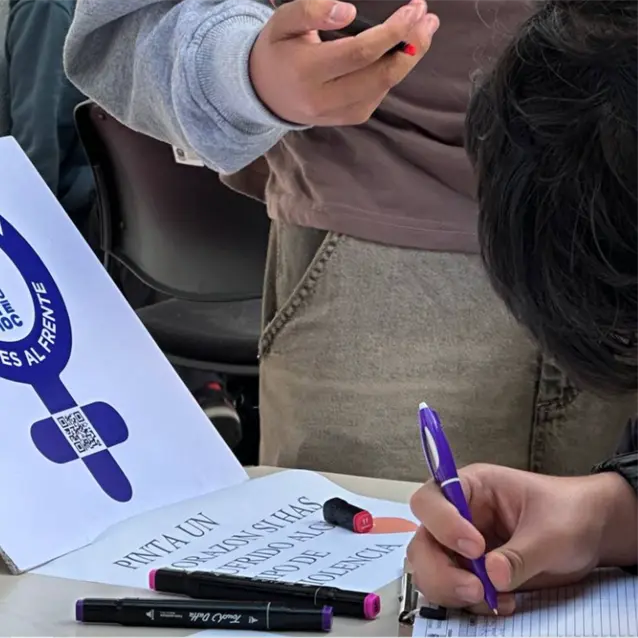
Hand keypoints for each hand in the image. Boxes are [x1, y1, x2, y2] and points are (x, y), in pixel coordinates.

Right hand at [249, 0, 438, 124]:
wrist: (268, 94)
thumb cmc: (279, 50)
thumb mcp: (284, 21)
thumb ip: (312, 10)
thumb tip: (349, 10)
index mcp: (307, 72)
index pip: (360, 53)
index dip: (392, 32)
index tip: (414, 10)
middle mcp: (324, 99)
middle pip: (380, 75)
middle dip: (411, 47)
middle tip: (428, 19)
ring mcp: (340, 113)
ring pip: (385, 86)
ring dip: (409, 58)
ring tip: (423, 30)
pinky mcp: (351, 118)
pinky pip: (380, 93)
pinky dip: (393, 71)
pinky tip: (398, 51)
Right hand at [407, 464, 637, 614]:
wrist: (590, 534)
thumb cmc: (569, 514)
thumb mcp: (551, 532)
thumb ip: (521, 553)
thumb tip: (492, 575)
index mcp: (471, 488)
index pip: (431, 499)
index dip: (442, 523)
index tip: (475, 548)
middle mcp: (457, 515)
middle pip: (422, 541)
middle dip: (441, 570)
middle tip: (476, 589)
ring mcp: (460, 546)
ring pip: (429, 569)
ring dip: (451, 590)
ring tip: (490, 599)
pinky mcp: (471, 572)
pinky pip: (452, 590)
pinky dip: (469, 604)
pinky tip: (503, 603)